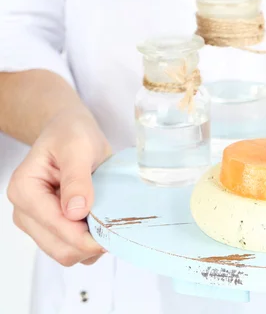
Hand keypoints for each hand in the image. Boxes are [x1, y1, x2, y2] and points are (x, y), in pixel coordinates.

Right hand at [7, 107, 110, 265]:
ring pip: (66, 254)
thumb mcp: (78, 148)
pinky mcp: (51, 228)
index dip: (86, 236)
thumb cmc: (72, 135)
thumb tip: (76, 212)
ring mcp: (37, 222)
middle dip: (91, 244)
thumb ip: (77, 179)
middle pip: (60, 249)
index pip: (56, 227)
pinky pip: (72, 248)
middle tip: (118, 225)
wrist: (70, 133)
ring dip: (92, 245)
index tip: (115, 230)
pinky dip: (90, 243)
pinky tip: (102, 222)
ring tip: (109, 220)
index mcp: (25, 190)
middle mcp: (24, 211)